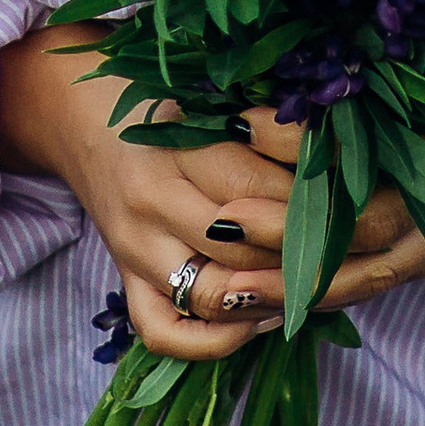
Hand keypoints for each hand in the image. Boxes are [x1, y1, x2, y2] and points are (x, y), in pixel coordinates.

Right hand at [0, 23, 406, 359]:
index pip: (251, 183)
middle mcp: (149, 201)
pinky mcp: (123, 280)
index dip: (306, 194)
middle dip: (301, 247)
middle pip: (240, 243)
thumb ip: (258, 113)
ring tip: (316, 280)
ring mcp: (134, 249)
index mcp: (171, 142)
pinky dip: (214, 341)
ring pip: (211, 293)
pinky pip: (166, 331)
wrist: (73, 106)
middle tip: (351, 242)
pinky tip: (260, 320)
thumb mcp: (202, 84)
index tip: (351, 192)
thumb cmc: (152, 87)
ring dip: (270, 294)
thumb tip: (333, 139)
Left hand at [209, 45, 424, 316]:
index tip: (243, 119)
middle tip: (217, 218)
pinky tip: (275, 293)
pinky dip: (325, 292)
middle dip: (281, 232)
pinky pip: (377, 284)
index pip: (362, 157)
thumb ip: (376, 50)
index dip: (297, 145)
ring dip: (292, 284)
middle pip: (356, 233)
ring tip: (225, 284)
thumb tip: (290, 40)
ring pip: (362, 275)